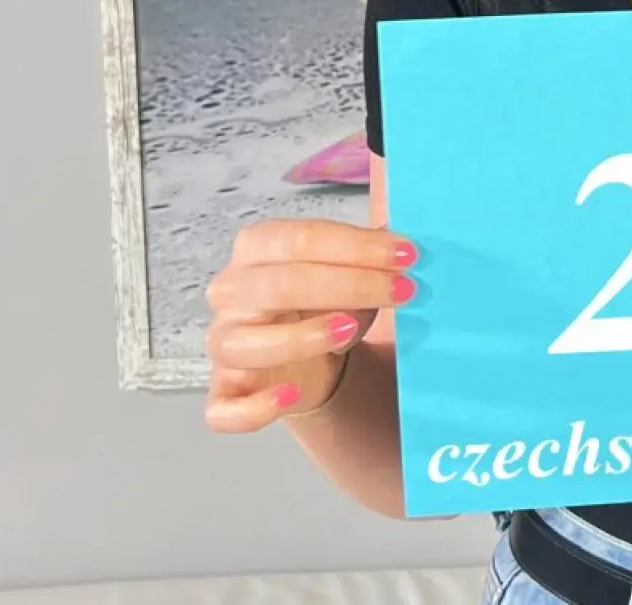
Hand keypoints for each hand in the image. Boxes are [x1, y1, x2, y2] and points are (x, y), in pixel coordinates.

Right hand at [202, 218, 415, 432]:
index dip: (356, 246)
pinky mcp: (225, 393)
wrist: (314, 360)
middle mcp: (231, 293)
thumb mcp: (353, 266)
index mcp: (256, 248)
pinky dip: (254, 407)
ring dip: (301, 338)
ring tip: (351, 329)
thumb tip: (404, 224)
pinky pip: (225, 408)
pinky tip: (292, 396)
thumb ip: (374, 245)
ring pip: (244, 344)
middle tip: (404, 290)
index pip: (299, 239)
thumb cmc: (330, 303)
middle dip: (349, 285)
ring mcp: (224, 344)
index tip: (406, 255)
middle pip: (279, 284)